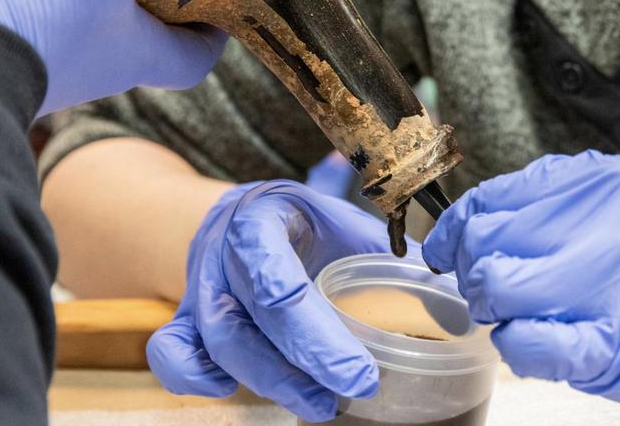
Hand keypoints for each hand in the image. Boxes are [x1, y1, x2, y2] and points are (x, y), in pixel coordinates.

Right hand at [147, 180, 388, 421]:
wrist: (245, 212)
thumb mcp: (344, 222)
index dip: (319, 333)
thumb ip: (386, 256)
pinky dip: (193, 379)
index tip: (362, 372)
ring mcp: (198, 285)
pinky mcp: (184, 315)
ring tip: (321, 406)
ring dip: (268, 381)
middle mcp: (222, 252)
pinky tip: (231, 392)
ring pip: (216, 342)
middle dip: (301, 363)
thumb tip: (449, 297)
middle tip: (353, 390)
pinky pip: (170, 351)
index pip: (277, 278)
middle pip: (246, 317)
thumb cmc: (305, 223)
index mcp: (263, 220)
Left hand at [424, 151, 619, 424]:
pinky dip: (513, 342)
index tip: (445, 244)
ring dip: (491, 305)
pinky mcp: (606, 349)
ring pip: (497, 290)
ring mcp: (605, 290)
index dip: (456, 225)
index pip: (495, 198)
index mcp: (601, 185)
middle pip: (487, 242)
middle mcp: (602, 230)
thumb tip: (476, 218)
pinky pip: (524, 345)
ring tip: (514, 308)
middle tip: (486, 279)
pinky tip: (529, 336)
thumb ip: (555, 196)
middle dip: (472, 266)